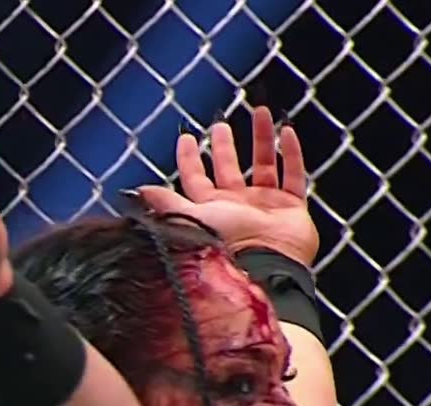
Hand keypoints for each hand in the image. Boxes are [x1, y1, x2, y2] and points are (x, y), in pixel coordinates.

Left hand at [136, 107, 318, 266]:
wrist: (264, 269)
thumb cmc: (225, 249)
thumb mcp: (190, 220)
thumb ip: (166, 205)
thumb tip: (137, 192)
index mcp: (211, 211)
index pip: (197, 179)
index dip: (190, 158)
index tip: (187, 138)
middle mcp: (237, 207)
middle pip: (229, 169)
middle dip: (225, 145)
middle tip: (220, 125)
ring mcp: (265, 207)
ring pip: (264, 165)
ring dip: (262, 139)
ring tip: (262, 113)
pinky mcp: (291, 209)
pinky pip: (293, 176)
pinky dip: (292, 154)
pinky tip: (287, 133)